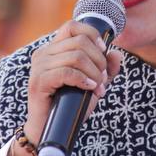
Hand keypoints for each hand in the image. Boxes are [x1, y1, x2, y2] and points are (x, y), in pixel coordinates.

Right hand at [24, 20, 122, 144]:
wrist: (51, 129)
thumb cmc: (71, 104)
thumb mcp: (94, 83)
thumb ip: (106, 68)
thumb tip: (117, 53)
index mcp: (54, 49)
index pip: (72, 26)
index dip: (92, 35)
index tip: (103, 52)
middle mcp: (44, 53)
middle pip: (79, 42)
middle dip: (98, 60)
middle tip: (102, 78)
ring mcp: (39, 66)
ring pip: (76, 57)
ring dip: (94, 73)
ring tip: (97, 87)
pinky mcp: (39, 81)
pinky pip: (67, 72)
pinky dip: (83, 79)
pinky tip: (89, 88)